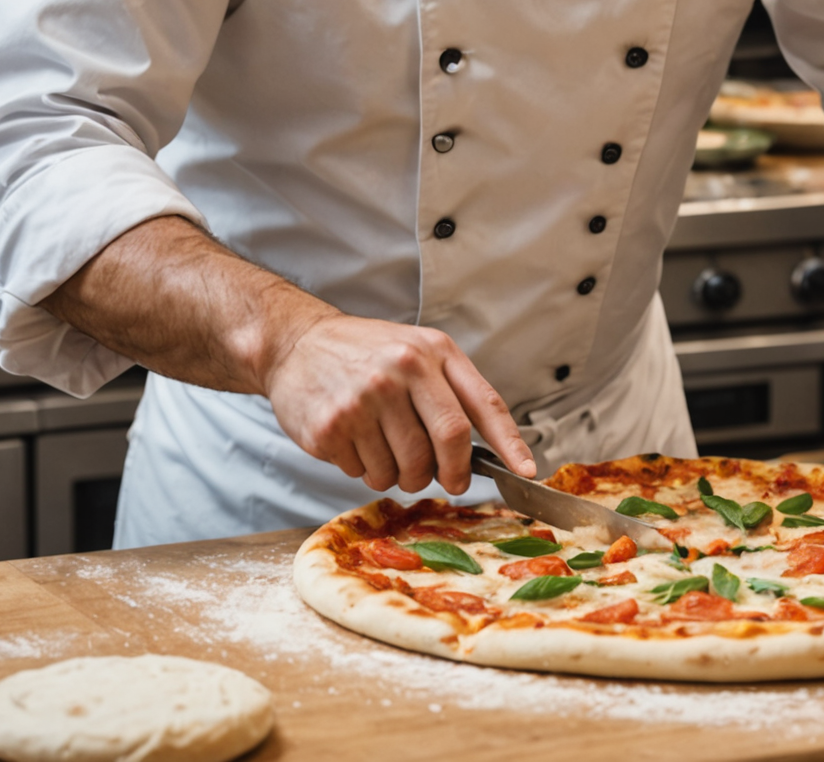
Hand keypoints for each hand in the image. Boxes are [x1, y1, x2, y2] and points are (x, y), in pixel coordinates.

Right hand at [261, 310, 536, 497]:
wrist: (296, 344)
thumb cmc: (365, 352)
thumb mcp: (416, 350)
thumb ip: (450, 391)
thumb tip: (486, 451)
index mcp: (431, 351)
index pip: (482, 403)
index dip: (509, 442)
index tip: (527, 471)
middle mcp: (401, 371)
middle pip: (449, 443)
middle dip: (452, 473)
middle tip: (446, 479)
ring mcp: (364, 400)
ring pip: (405, 469)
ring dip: (400, 474)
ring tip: (385, 445)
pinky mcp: (332, 428)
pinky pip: (365, 474)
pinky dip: (366, 469)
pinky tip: (355, 440)